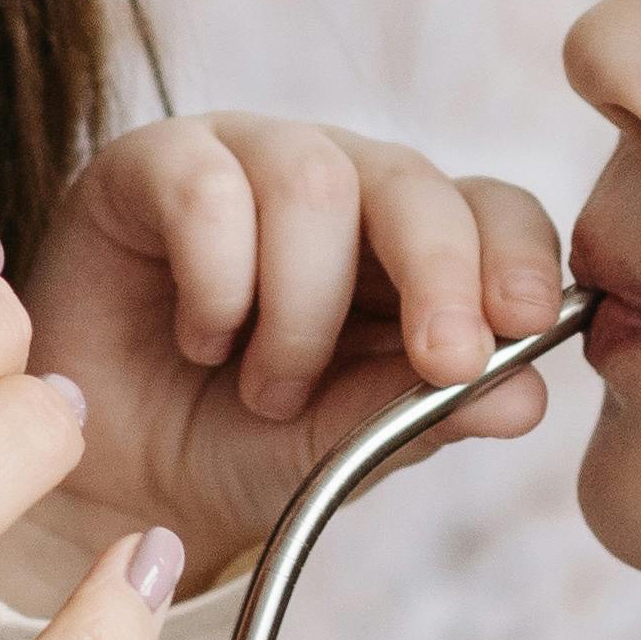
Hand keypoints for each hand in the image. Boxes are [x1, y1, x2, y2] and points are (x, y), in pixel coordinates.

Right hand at [9, 116, 567, 591]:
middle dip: (441, 271)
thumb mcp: (344, 449)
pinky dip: (218, 281)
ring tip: (267, 390)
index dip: (518, 254)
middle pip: (412, 178)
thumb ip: (427, 414)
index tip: (526, 324)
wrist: (113, 480)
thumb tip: (527, 395)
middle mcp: (338, 183)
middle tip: (440, 361)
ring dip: (302, 309)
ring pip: (313, 180)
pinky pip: (207, 188)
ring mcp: (244, 159)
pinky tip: (202, 339)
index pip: (492, 208)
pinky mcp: (151, 162)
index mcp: (408, 242)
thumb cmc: (239, 447)